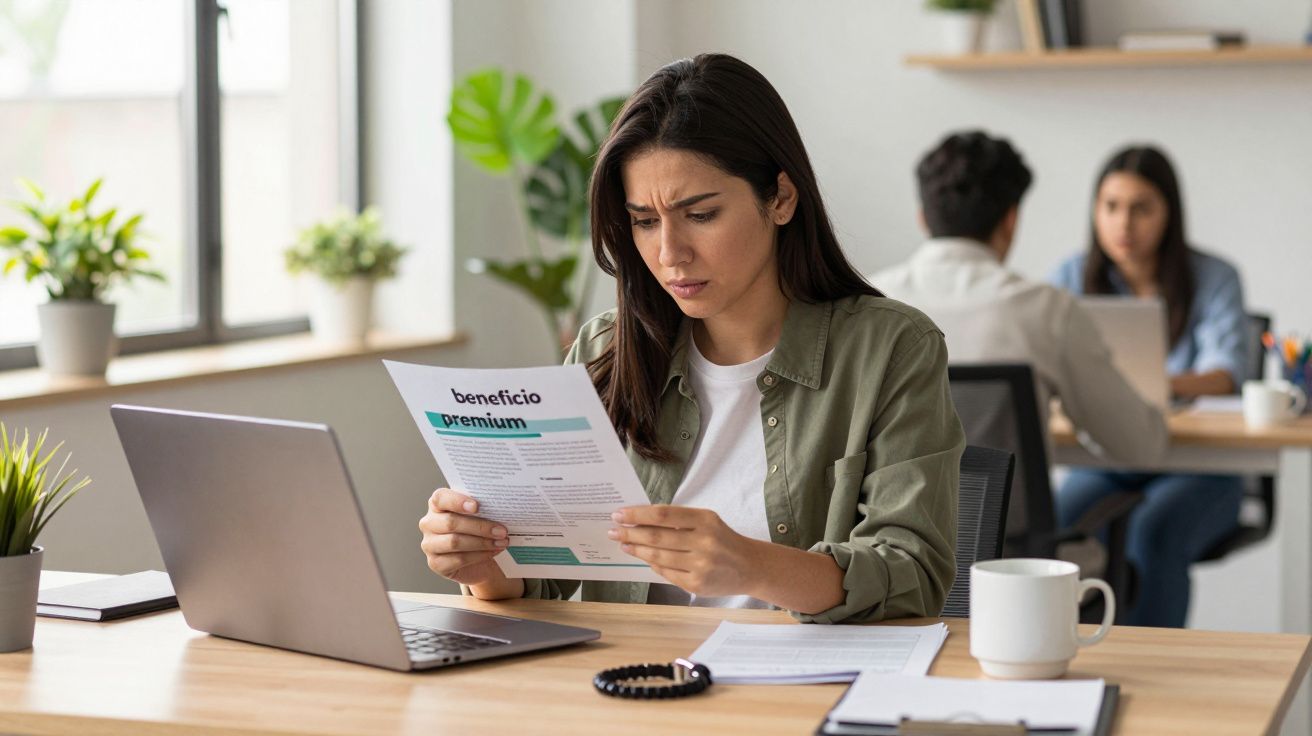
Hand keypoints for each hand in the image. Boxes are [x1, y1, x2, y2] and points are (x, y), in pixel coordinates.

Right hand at [418, 488, 509, 586]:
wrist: (480, 560)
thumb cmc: (479, 531)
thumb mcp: (481, 516)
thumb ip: (483, 508)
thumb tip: (501, 506)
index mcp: (437, 505)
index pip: (440, 498)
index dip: (457, 501)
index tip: (476, 506)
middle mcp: (429, 523)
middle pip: (451, 523)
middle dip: (480, 527)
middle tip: (501, 530)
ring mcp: (429, 545)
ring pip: (454, 542)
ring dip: (482, 542)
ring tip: (501, 542)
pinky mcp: (435, 564)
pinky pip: (458, 559)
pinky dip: (479, 556)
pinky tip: (493, 552)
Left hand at [608, 505, 759, 596]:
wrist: (750, 566)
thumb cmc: (723, 539)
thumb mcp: (707, 521)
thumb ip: (678, 521)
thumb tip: (640, 520)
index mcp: (705, 520)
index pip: (663, 515)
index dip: (637, 515)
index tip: (619, 514)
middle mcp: (704, 542)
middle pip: (657, 537)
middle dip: (631, 534)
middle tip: (613, 531)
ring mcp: (700, 565)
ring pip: (658, 557)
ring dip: (637, 550)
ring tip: (623, 544)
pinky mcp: (697, 584)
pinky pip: (666, 573)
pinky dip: (653, 565)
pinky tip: (643, 559)